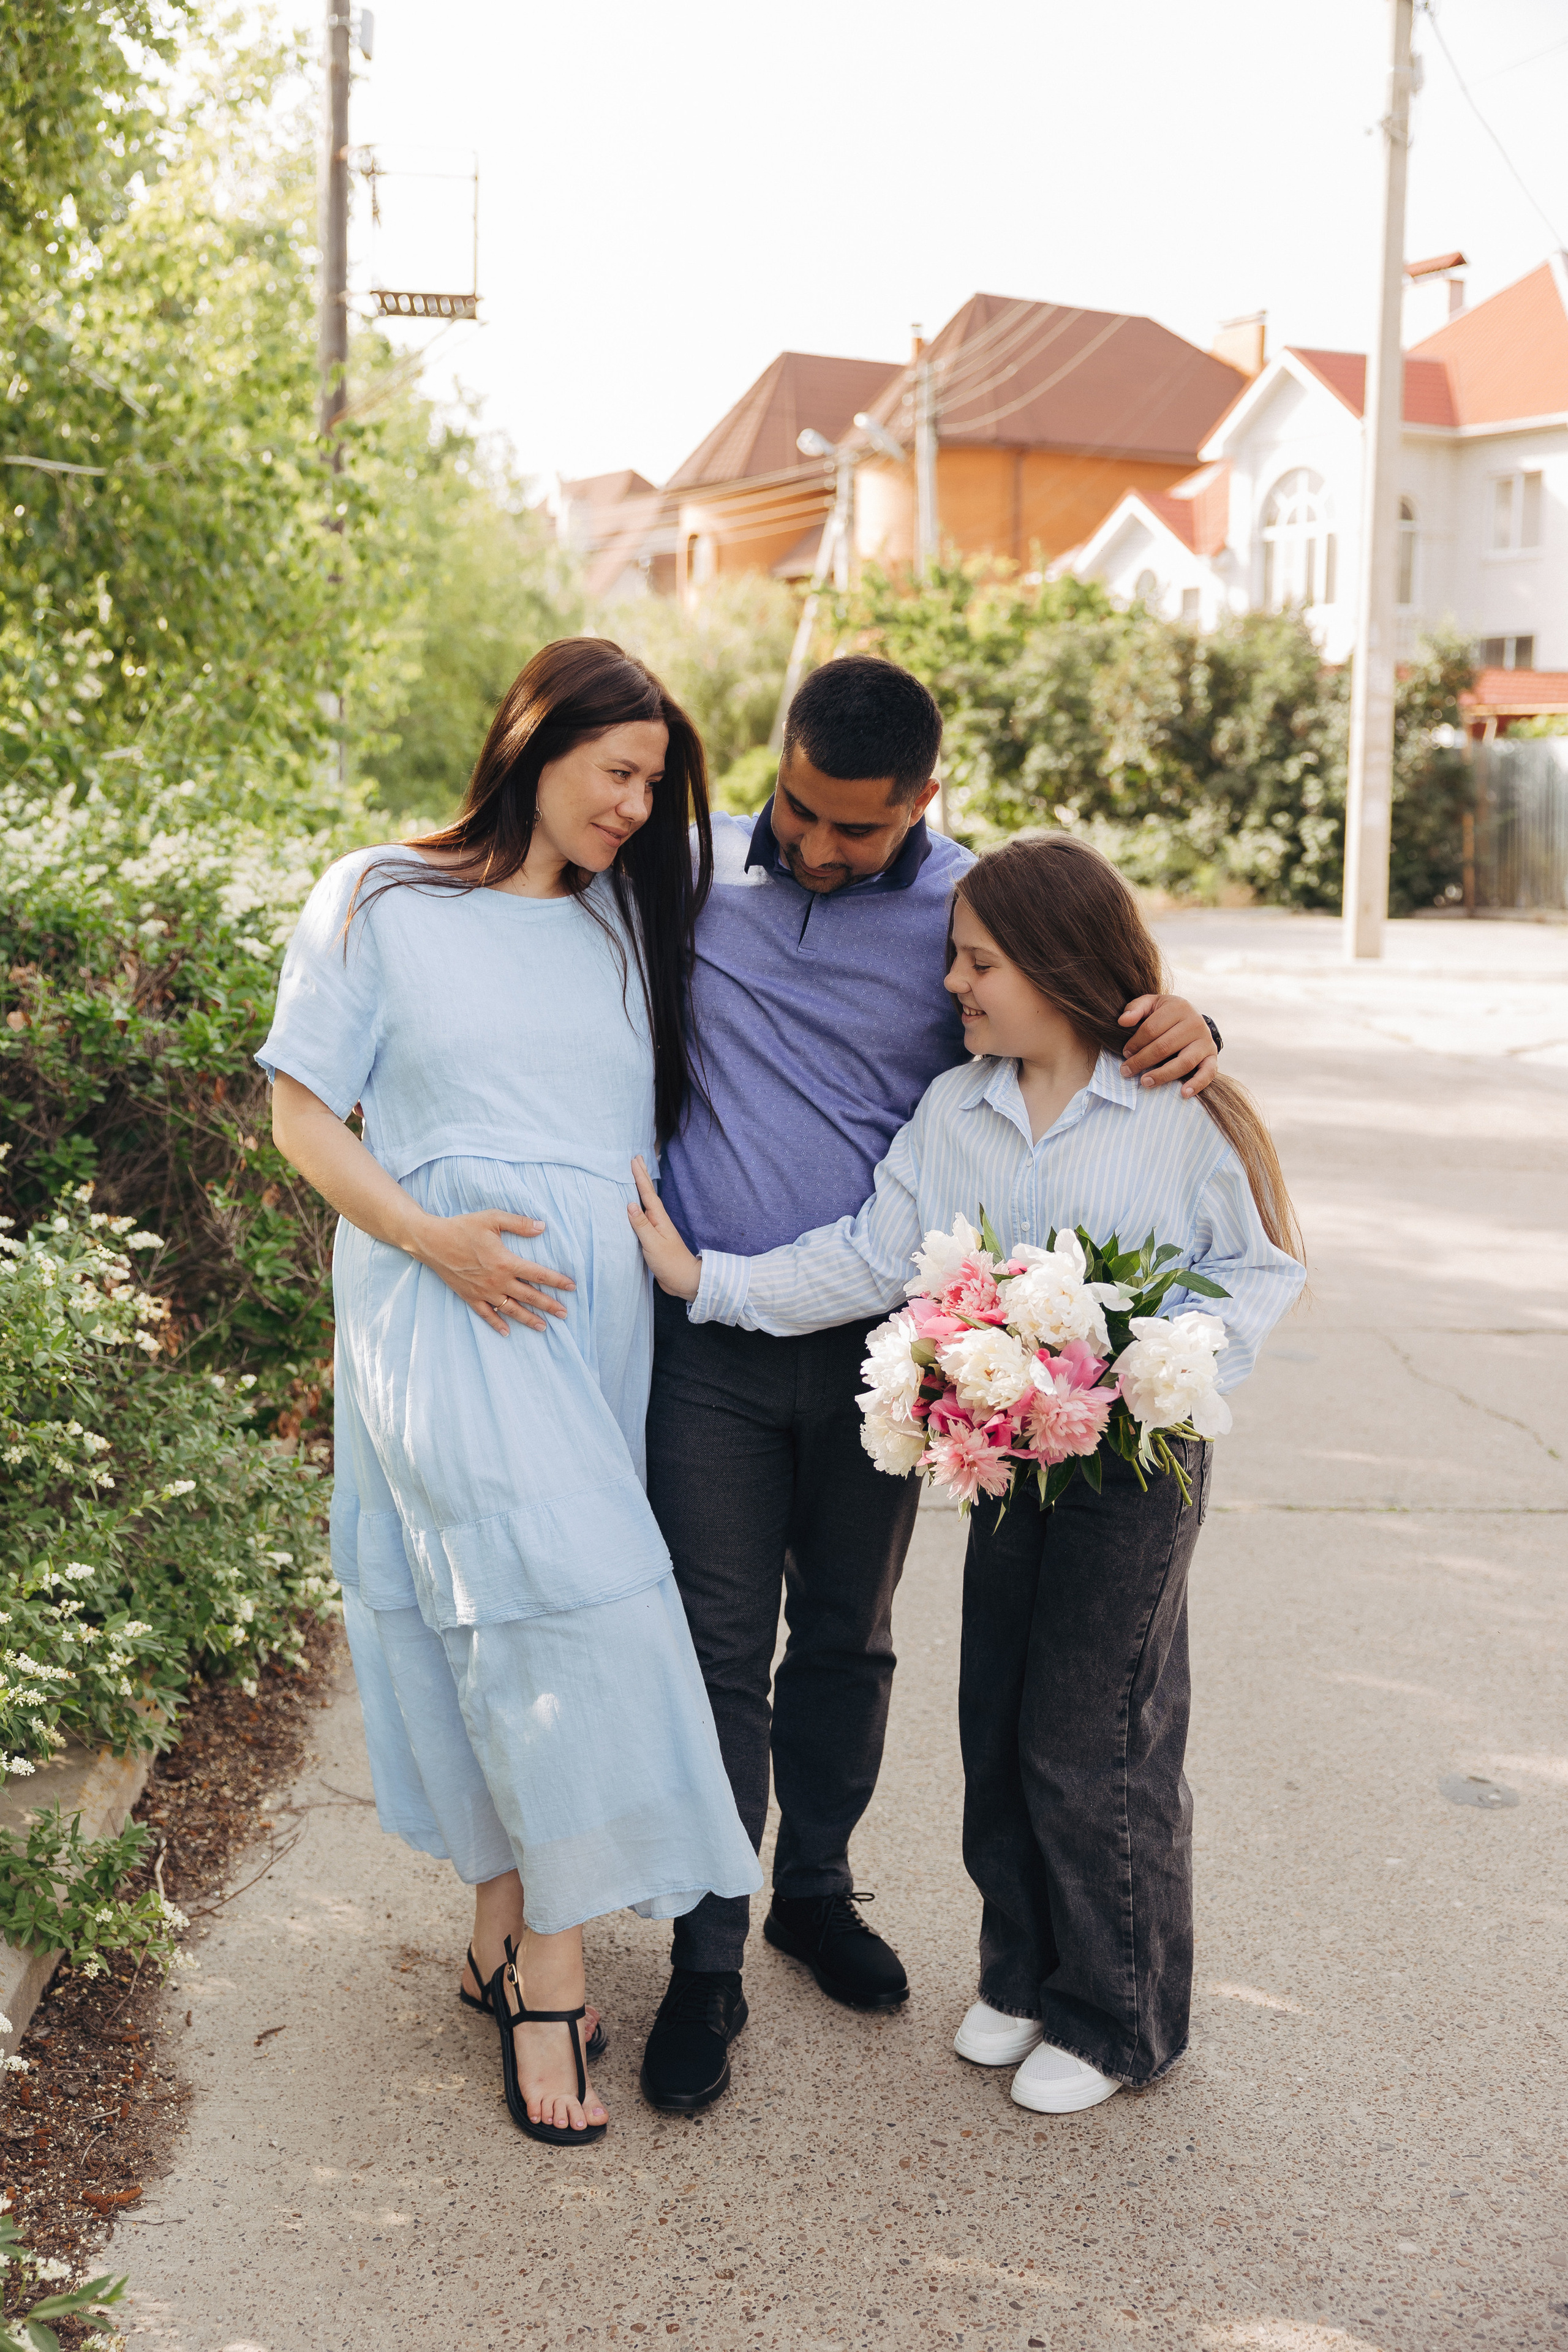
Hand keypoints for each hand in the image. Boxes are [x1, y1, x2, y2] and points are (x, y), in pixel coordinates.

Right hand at [412, 1209, 574, 1335]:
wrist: (431, 1241)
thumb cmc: (462, 1227)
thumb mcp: (492, 1219)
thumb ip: (518, 1223)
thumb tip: (542, 1226)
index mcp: (505, 1262)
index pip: (538, 1274)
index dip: (556, 1281)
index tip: (571, 1287)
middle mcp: (497, 1281)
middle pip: (529, 1296)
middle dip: (549, 1305)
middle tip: (564, 1314)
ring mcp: (483, 1291)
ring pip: (511, 1309)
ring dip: (528, 1319)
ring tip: (543, 1327)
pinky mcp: (469, 1296)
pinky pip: (486, 1314)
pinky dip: (497, 1323)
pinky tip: (507, 1332)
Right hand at [626, 1157, 700, 1300]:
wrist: (684, 1280)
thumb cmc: (670, 1263)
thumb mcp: (653, 1244)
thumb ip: (641, 1225)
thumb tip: (630, 1204)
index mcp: (659, 1219)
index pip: (647, 1194)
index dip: (640, 1177)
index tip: (634, 1160)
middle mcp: (657, 1221)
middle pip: (647, 1195)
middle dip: (641, 1177)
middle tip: (636, 1159)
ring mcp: (655, 1229)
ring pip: (644, 1205)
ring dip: (639, 1190)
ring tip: (634, 1177)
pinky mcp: (652, 1239)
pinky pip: (642, 1219)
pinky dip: (637, 1208)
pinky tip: (633, 1208)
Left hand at [1118, 994, 1217, 1097]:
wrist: (1192, 1018)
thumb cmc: (1165, 1014)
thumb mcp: (1151, 1004)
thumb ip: (1135, 1009)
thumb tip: (1123, 1021)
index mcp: (1178, 1008)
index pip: (1152, 1029)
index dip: (1136, 1043)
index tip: (1125, 1053)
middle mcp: (1195, 1023)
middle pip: (1165, 1047)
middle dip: (1142, 1061)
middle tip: (1127, 1071)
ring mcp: (1206, 1041)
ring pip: (1184, 1062)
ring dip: (1163, 1075)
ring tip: (1145, 1082)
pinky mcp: (1212, 1056)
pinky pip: (1208, 1072)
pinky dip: (1197, 1084)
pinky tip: (1183, 1093)